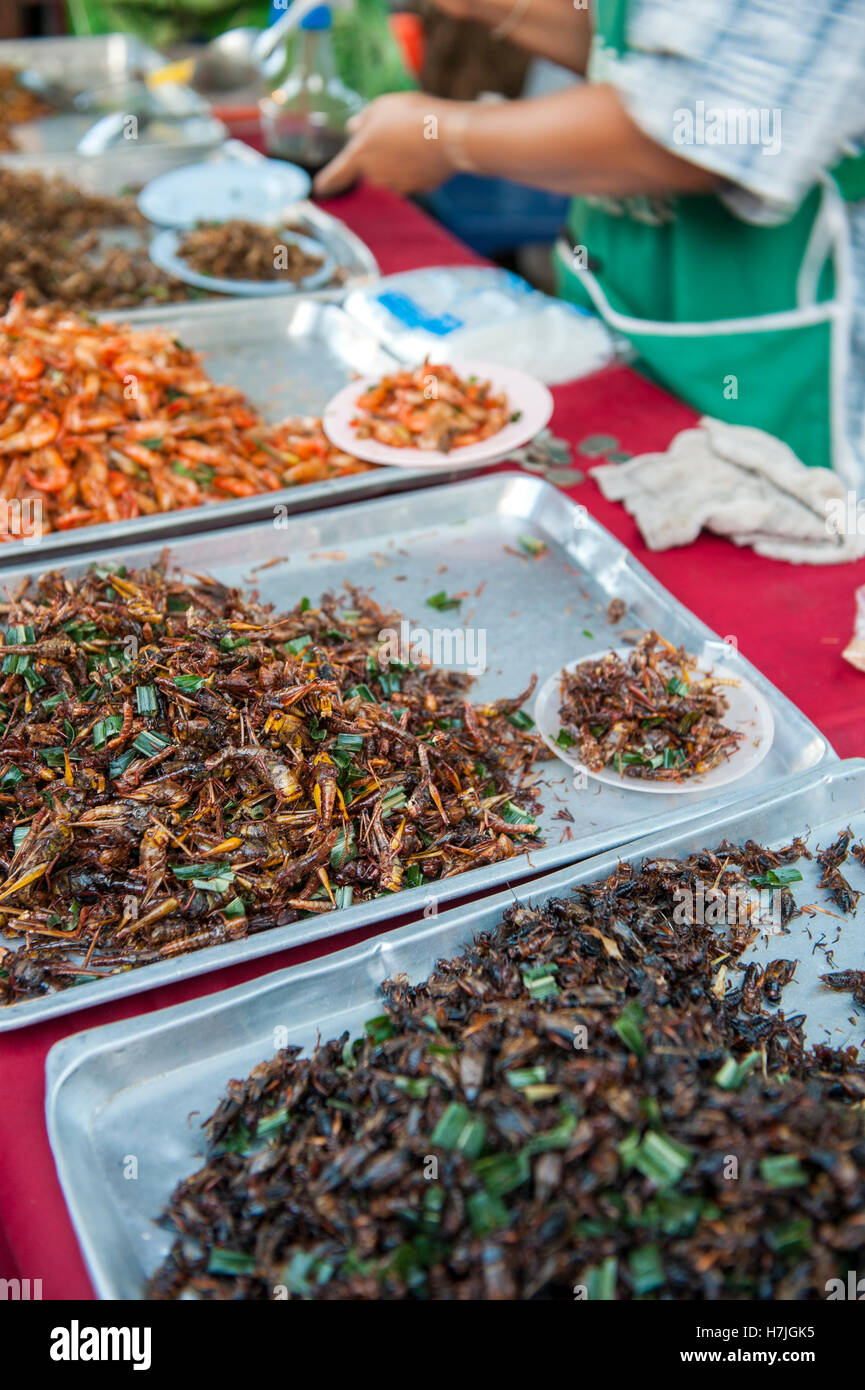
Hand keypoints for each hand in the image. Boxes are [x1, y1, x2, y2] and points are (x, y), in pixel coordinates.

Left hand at [314, 93, 458, 197]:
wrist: (448, 135)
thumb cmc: (411, 116)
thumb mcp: (381, 107)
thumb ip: (363, 120)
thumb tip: (353, 129)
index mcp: (359, 155)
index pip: (336, 174)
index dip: (327, 181)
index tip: (318, 188)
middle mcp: (374, 176)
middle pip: (368, 167)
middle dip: (378, 154)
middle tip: (396, 130)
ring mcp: (396, 185)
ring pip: (391, 172)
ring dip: (398, 159)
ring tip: (414, 136)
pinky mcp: (416, 189)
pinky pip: (410, 176)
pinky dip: (415, 166)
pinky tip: (427, 149)